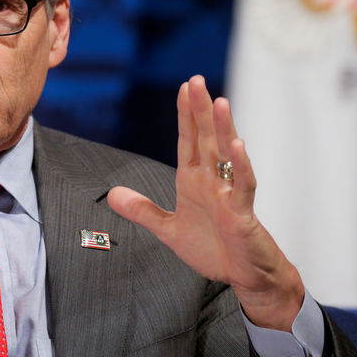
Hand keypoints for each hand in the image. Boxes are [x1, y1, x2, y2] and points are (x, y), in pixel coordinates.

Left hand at [107, 75, 303, 330]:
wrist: (243, 276)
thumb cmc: (213, 248)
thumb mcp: (168, 229)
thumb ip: (143, 210)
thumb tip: (112, 194)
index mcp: (194, 180)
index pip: (188, 140)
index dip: (185, 114)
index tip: (183, 87)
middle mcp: (212, 180)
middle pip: (206, 138)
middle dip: (200, 110)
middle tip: (195, 80)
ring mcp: (228, 194)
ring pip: (226, 154)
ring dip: (223, 128)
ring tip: (219, 102)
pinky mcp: (242, 213)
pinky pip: (242, 185)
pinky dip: (241, 166)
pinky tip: (237, 145)